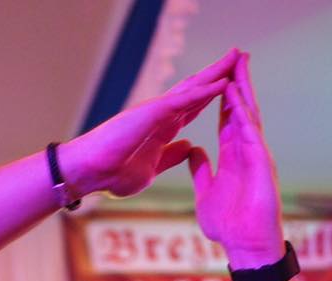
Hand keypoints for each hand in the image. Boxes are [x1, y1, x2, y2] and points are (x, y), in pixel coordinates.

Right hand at [64, 50, 239, 198]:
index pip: (195, 107)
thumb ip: (172, 155)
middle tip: (240, 57)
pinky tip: (220, 82)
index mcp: (163, 128)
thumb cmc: (113, 173)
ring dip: (215, 73)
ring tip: (236, 57)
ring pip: (193, 87)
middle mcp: (162, 114)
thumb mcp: (153, 168)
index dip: (214, 95)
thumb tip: (189, 145)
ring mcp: (157, 111)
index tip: (233, 85)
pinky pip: (183, 100)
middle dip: (219, 74)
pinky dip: (203, 91)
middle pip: (197, 90)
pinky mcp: (151, 113)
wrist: (90, 173)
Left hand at [189, 54, 283, 266]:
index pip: (227, 119)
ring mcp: (256, 156)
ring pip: (249, 115)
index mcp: (233, 157)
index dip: (222, 97)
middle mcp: (247, 152)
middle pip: (241, 110)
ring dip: (243, 90)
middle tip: (234, 56)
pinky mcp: (261, 164)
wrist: (245, 247)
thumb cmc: (229, 226)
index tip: (217, 75)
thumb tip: (193, 151)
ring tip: (238, 64)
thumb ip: (201, 171)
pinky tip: (235, 95)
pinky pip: (251, 133)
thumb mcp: (206, 193)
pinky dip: (243, 113)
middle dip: (237, 83)